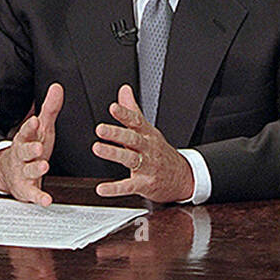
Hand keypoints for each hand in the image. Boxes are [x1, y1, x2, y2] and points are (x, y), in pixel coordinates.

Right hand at [0, 82, 63, 205]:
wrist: (9, 172)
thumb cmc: (30, 147)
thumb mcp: (41, 128)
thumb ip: (49, 109)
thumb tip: (57, 87)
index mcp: (25, 138)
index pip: (25, 131)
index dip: (29, 127)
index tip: (34, 122)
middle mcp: (22, 155)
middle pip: (24, 151)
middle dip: (30, 149)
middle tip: (38, 147)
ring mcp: (23, 172)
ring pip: (28, 170)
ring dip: (35, 169)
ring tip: (44, 167)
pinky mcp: (26, 189)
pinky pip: (32, 193)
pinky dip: (38, 197)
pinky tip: (46, 200)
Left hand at [92, 84, 193, 203]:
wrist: (182, 177)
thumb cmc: (160, 152)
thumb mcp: (148, 129)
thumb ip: (132, 110)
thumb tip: (124, 90)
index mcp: (148, 134)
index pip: (136, 121)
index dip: (125, 114)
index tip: (113, 107)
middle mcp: (148, 149)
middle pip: (133, 139)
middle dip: (117, 133)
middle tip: (100, 129)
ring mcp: (147, 167)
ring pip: (130, 159)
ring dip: (114, 153)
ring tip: (98, 148)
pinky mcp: (145, 184)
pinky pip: (129, 186)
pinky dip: (115, 188)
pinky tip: (102, 188)